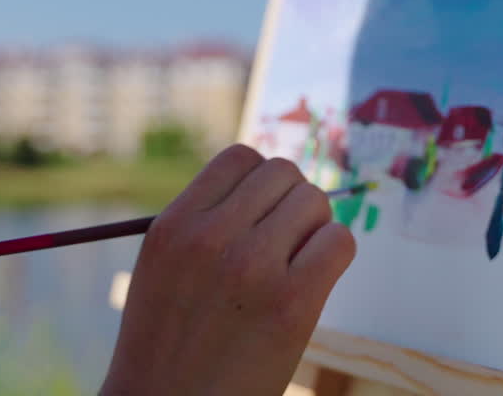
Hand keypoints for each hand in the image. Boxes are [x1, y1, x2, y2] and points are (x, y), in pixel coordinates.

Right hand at [100, 145, 355, 395]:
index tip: (264, 210)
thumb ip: (205, 222)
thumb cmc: (171, 345)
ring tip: (296, 264)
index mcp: (174, 225)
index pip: (240, 157)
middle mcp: (210, 237)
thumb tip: (273, 184)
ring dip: (315, 227)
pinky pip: (339, 242)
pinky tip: (314, 282)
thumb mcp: (164, 269)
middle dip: (293, 201)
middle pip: (283, 173)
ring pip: (315, 202)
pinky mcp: (292, 302)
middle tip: (287, 240)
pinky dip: (334, 254)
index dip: (262, 180)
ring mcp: (252, 266)